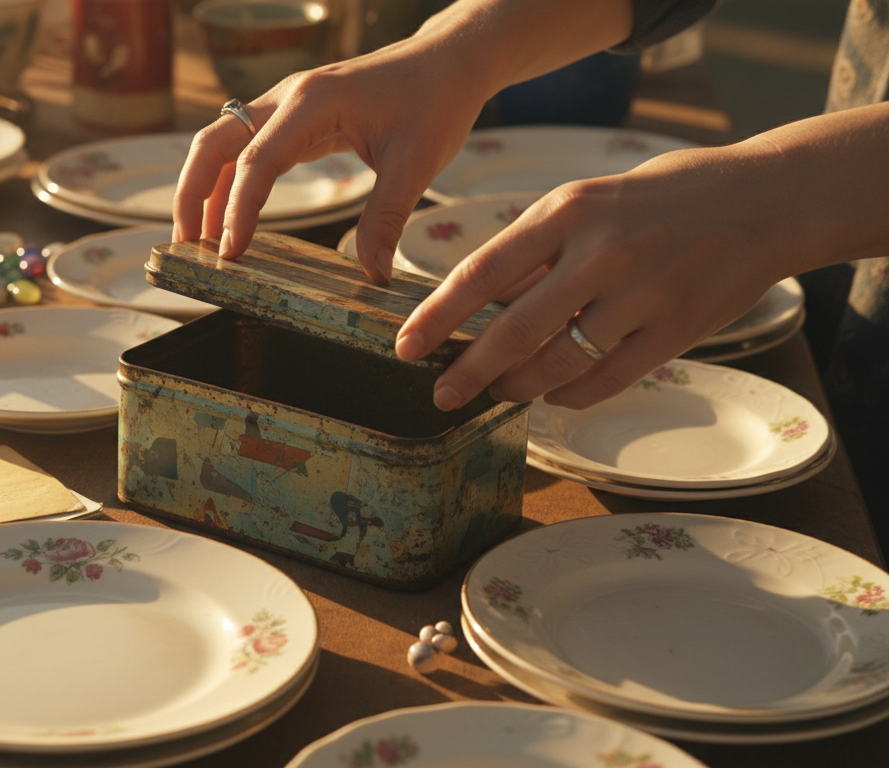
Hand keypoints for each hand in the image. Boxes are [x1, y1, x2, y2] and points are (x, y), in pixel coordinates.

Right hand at [172, 0, 635, 281]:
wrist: (448, 60)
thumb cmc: (435, 100)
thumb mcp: (418, 163)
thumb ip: (387, 218)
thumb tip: (370, 274)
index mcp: (313, 102)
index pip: (257, 161)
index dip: (238, 210)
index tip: (230, 254)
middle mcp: (289, 97)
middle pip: (215, 143)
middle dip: (191, 195)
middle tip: (184, 247)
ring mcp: (286, 104)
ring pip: (222, 143)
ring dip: (204, 189)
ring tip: (197, 242)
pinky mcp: (294, 117)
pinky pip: (247, 148)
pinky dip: (230, 183)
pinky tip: (230, 220)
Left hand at [394, 143, 805, 411]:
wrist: (768, 198)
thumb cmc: (662, 196)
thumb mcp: (590, 199)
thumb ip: (538, 249)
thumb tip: (480, 303)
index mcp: (569, 209)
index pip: (483, 271)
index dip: (438, 317)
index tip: (405, 347)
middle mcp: (603, 251)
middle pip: (516, 330)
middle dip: (469, 370)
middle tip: (441, 394)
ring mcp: (644, 293)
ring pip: (560, 363)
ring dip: (519, 386)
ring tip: (498, 391)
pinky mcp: (678, 330)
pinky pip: (608, 379)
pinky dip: (570, 394)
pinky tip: (553, 394)